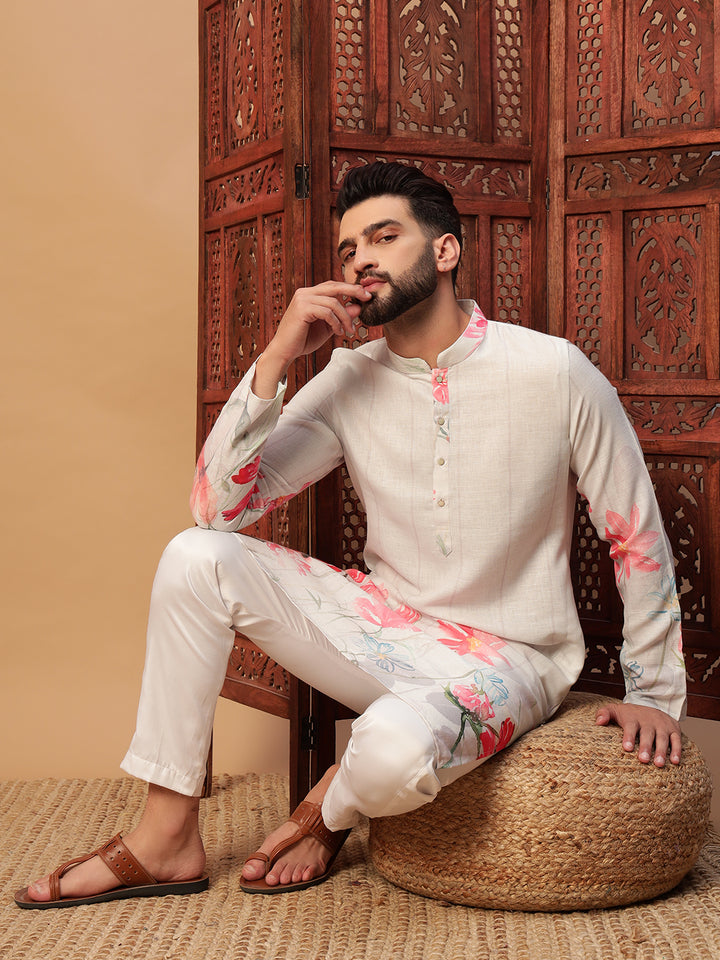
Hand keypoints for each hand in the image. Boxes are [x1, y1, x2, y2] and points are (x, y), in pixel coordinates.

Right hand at [253, 281, 370, 395]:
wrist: (285, 351)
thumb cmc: (303, 340)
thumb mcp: (328, 327)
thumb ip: (341, 316)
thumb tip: (358, 307)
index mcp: (309, 294)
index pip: (333, 286)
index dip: (350, 288)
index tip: (365, 295)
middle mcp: (305, 293)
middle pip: (334, 286)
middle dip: (353, 290)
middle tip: (367, 297)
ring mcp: (302, 299)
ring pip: (333, 302)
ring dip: (345, 317)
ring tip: (349, 330)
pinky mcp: (302, 309)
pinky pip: (327, 312)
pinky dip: (336, 323)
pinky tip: (338, 332)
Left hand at [595, 701, 681, 766]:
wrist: (650, 705)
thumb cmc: (629, 714)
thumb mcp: (615, 710)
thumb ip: (604, 713)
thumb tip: (598, 722)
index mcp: (633, 718)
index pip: (631, 726)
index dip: (629, 736)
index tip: (626, 748)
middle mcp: (649, 720)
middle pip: (647, 733)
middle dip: (646, 747)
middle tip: (643, 760)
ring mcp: (662, 725)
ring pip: (663, 737)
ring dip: (662, 751)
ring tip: (658, 764)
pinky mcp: (674, 729)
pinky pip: (677, 739)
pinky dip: (677, 750)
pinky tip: (675, 762)